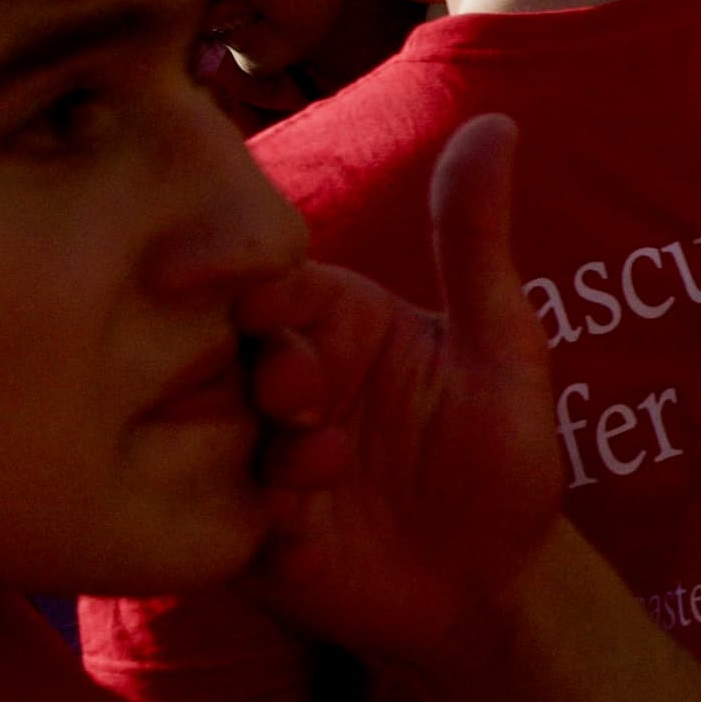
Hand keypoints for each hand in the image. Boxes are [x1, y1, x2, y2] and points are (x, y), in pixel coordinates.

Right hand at [237, 117, 565, 666]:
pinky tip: (303, 524)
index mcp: (329, 318)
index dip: (257, 285)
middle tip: (300, 390)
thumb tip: (496, 122)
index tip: (268, 300)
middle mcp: (276, 377)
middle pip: (216, 351)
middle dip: (249, 364)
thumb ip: (477, 240)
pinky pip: (207, 516)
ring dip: (248, 443)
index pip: (266, 280)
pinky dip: (246, 514)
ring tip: (319, 463)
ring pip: (197, 432)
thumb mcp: (503, 344)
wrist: (493, 579)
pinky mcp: (236, 533)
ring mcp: (247, 455)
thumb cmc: (502, 449)